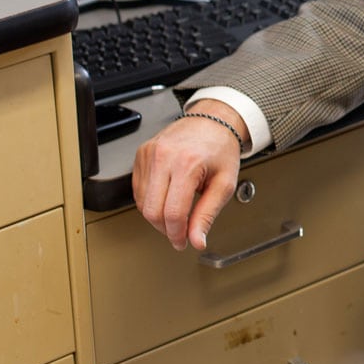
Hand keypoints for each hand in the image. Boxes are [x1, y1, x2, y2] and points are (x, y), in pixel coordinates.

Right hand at [132, 99, 246, 250]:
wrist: (213, 121)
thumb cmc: (221, 149)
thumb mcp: (224, 184)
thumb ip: (208, 214)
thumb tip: (197, 240)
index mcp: (187, 163)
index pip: (173, 212)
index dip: (177, 234)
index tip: (183, 242)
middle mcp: (164, 156)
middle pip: (152, 210)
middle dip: (165, 228)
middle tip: (180, 232)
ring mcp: (149, 153)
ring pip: (142, 202)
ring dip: (158, 215)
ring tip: (177, 211)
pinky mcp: (142, 153)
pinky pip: (138, 189)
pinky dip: (151, 200)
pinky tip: (167, 197)